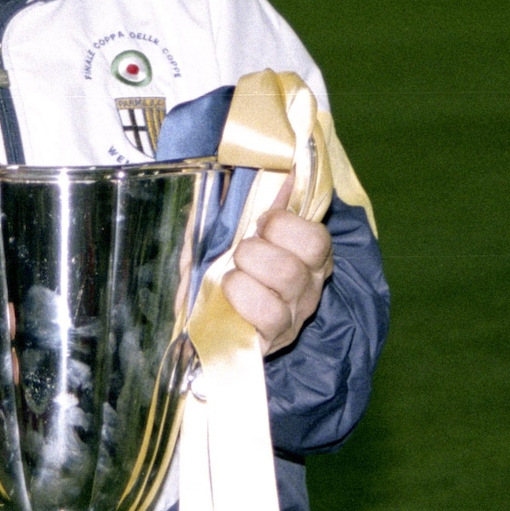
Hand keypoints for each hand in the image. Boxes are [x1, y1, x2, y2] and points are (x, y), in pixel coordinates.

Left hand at [223, 180, 333, 354]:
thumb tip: (282, 169)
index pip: (318, 236)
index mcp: (306, 258)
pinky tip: (227, 295)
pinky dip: (240, 295)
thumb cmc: (215, 272)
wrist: (191, 322)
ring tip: (230, 274)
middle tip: (241, 252)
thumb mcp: (229, 232)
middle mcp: (309, 288)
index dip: (285, 223)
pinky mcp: (274, 341)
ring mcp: (294, 317)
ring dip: (247, 268)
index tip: (260, 224)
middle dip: (260, 244)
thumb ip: (254, 202)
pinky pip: (267, 313)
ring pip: (287, 276)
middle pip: (305, 253)